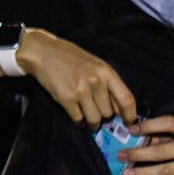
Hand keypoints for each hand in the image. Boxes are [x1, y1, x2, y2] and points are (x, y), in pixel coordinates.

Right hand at [19, 29, 137, 128]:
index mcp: (106, 72)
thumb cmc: (70, 58)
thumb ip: (108, 83)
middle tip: (97, 110)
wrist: (43, 52)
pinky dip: (78, 119)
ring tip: (87, 114)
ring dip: (92, 121)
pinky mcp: (65, 99)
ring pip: (94, 119)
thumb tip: (119, 109)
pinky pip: (78, 119)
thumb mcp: (95, 65)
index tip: (128, 122)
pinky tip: (76, 111)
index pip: (126, 99)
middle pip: (108, 113)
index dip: (130, 115)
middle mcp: (95, 82)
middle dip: (104, 115)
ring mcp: (80, 91)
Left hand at [123, 116, 173, 174]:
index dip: (148, 126)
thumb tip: (145, 139)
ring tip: (127, 173)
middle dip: (137, 154)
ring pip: (166, 171)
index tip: (131, 130)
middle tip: (120, 156)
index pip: (168, 123)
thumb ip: (170, 135)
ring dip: (143, 173)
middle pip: (161, 151)